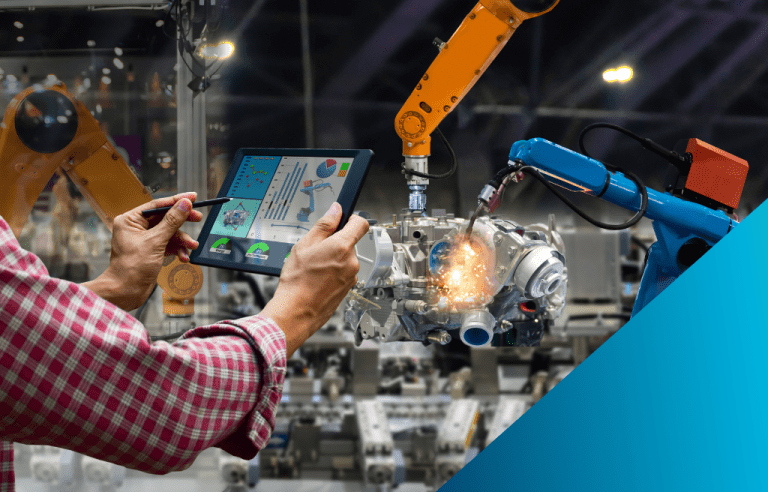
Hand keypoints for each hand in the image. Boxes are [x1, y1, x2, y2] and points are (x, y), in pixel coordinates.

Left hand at [83, 192, 202, 311]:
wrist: (126, 292)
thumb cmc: (131, 268)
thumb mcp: (155, 241)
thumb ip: (172, 221)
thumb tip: (184, 204)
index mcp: (130, 220)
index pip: (157, 205)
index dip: (176, 201)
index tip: (192, 197)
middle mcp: (136, 228)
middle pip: (165, 218)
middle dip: (182, 222)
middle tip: (198, 218)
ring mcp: (144, 240)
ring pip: (169, 233)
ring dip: (181, 240)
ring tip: (191, 246)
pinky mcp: (151, 251)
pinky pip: (168, 244)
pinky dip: (177, 249)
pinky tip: (183, 256)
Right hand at [261, 203, 368, 356]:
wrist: (296, 311)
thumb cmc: (297, 281)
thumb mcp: (304, 245)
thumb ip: (324, 225)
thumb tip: (335, 210)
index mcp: (342, 247)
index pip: (361, 224)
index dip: (352, 219)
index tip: (343, 220)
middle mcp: (351, 262)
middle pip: (349, 243)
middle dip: (335, 243)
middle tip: (316, 251)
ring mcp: (351, 277)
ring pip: (345, 260)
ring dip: (333, 260)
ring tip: (314, 268)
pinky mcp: (348, 288)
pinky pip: (343, 274)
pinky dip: (333, 273)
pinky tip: (317, 279)